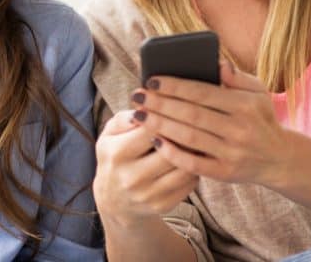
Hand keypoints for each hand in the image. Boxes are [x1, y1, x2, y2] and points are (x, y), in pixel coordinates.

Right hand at [93, 109, 199, 225]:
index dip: (167, 114)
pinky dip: (195, 167)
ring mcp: (148, 194)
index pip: (150, 128)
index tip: (177, 105)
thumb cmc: (115, 157)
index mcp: (117, 153)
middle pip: (171, 148)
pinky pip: (190, 182)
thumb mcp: (110, 134)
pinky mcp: (163, 205)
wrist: (114, 200)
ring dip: (195, 150)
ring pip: (185, 166)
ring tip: (200, 136)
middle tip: (198, 119)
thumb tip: (147, 105)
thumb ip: (126, 117)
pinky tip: (195, 157)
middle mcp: (132, 177)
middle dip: (185, 132)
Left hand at [132, 58, 294, 185]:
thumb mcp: (258, 93)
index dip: (174, 86)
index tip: (151, 80)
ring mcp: (232, 153)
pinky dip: (172, 152)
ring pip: (189, 138)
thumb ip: (237, 77)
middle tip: (136, 96)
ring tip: (138, 115)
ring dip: (160, 126)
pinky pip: (192, 164)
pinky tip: (154, 140)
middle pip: (191, 114)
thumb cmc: (260, 118)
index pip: (202, 92)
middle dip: (160, 104)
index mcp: (245, 105)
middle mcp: (239, 130)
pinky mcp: (224, 173)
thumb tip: (217, 62)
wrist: (279, 159)